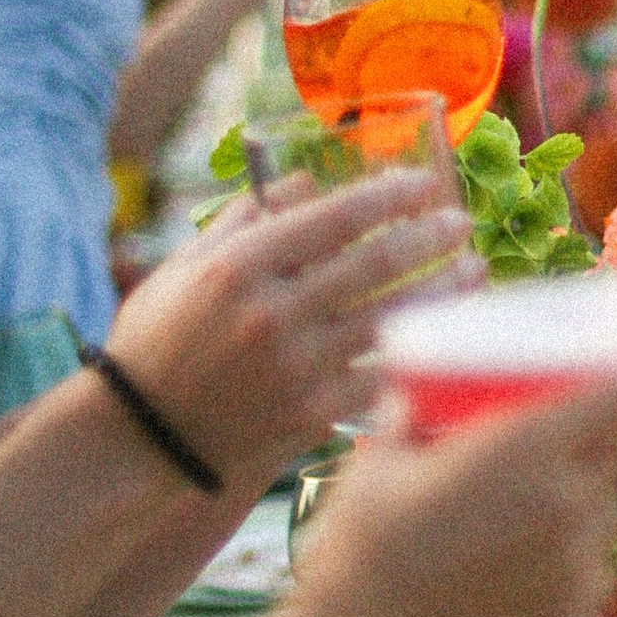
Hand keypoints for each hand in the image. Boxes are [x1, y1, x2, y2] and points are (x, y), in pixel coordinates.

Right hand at [105, 171, 477, 495]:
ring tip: (473, 270)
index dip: (389, 197)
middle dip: (429, 237)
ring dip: (441, 291)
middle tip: (461, 222)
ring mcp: (294, 367)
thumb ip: (246, 218)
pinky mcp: (309, 413)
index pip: (335, 218)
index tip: (424, 184)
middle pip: (374, 264)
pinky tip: (442, 336)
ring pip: (390, 319)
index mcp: (239, 267)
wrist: (143, 435)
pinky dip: (415, 354)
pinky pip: (379, 376)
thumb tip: (306, 180)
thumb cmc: (160, 339)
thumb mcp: (186, 265)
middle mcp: (271, 313)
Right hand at [285, 368, 616, 616]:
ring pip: (608, 508)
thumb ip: (411, 413)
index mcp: (524, 445)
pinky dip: (579, 554)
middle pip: (611, 450)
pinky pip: (598, 562)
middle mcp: (563, 498)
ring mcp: (573, 556)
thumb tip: (416, 392)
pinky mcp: (574, 606)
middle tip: (554, 443)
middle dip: (592, 440)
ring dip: (586, 498)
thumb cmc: (365, 533)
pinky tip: (536, 555)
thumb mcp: (384, 452)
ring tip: (534, 506)